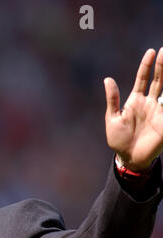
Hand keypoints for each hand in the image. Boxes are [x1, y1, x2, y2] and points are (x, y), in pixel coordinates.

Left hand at [105, 47, 162, 171]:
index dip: (147, 66)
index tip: (151, 52)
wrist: (128, 157)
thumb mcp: (112, 118)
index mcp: (135, 100)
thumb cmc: (118, 139)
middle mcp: (150, 103)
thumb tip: (107, 79)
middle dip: (162, 66)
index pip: (143, 79)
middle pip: (158, 81)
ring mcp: (159, 112)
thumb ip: (112, 99)